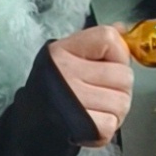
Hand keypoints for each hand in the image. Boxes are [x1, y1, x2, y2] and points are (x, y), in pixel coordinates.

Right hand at [48, 22, 133, 143]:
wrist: (31, 124)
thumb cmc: (54, 88)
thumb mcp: (68, 56)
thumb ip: (97, 42)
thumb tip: (123, 28)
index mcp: (62, 52)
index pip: (109, 38)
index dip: (117, 54)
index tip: (105, 64)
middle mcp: (65, 74)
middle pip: (124, 75)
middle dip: (119, 87)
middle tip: (101, 92)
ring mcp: (74, 101)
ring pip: (123, 102)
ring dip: (114, 109)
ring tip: (96, 109)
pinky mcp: (82, 127)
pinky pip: (113, 124)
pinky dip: (106, 127)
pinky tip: (92, 122)